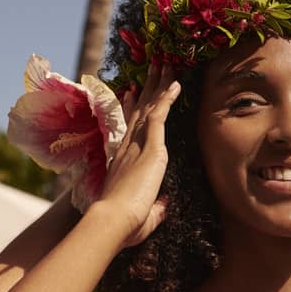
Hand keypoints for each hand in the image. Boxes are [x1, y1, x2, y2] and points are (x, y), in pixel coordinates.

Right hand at [97, 66, 179, 246]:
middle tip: (151, 69)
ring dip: (159, 85)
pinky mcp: (151, 147)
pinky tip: (177, 83)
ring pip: (150, 107)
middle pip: (139, 111)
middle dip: (147, 89)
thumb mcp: (144, 216)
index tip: (132, 92)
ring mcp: (138, 145)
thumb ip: (155, 208)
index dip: (131, 109)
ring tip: (165, 65)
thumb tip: (164, 205)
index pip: (128, 129)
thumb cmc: (124, 226)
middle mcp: (127, 148)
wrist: (114, 221)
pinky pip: (160, 115)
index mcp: (122, 162)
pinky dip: (168, 98)